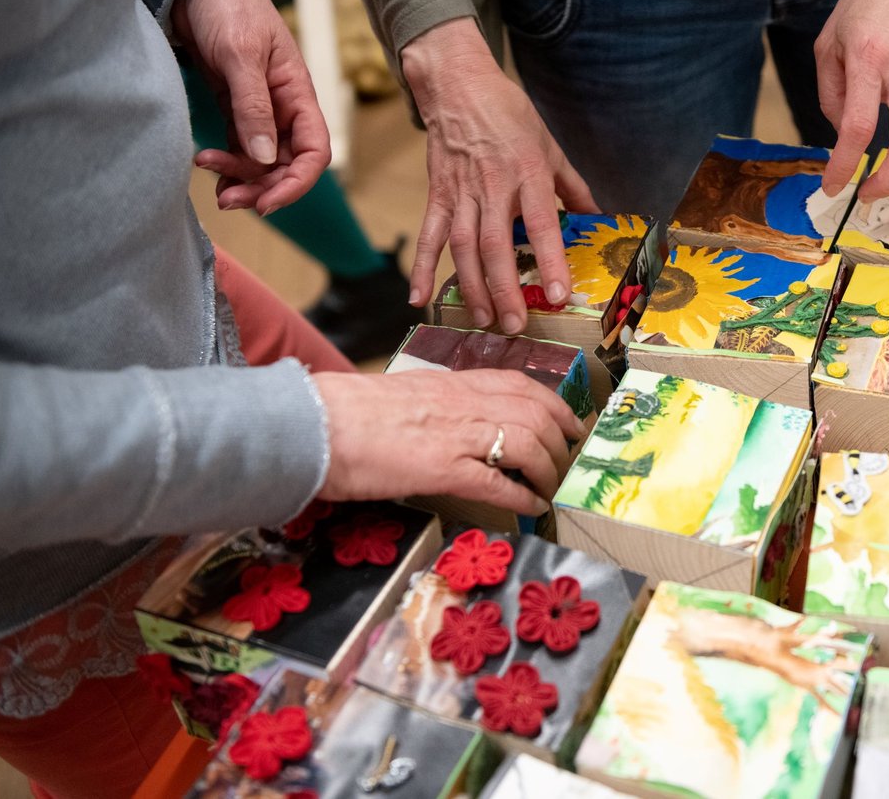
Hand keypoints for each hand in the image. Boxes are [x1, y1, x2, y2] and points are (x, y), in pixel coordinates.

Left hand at [172, 0, 330, 216]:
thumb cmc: (228, 5)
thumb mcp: (241, 53)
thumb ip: (252, 105)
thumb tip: (263, 156)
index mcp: (298, 93)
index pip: (314, 152)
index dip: (296, 182)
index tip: (267, 201)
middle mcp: (283, 107)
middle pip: (285, 164)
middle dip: (261, 186)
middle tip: (228, 199)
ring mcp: (258, 109)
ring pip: (260, 161)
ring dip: (241, 179)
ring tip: (212, 184)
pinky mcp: (234, 107)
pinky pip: (238, 147)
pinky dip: (227, 164)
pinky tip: (208, 167)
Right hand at [313, 369, 586, 514]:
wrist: (316, 424)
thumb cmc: (349, 412)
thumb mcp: (406, 395)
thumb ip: (439, 404)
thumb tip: (459, 424)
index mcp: (453, 383)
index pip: (522, 384)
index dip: (557, 405)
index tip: (572, 422)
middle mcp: (463, 404)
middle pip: (537, 413)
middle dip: (563, 439)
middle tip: (570, 460)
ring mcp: (456, 436)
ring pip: (528, 444)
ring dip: (548, 470)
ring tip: (550, 487)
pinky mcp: (442, 470)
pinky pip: (498, 483)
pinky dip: (523, 496)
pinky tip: (532, 506)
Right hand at [400, 18, 598, 331]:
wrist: (458, 87)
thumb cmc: (509, 116)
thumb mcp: (550, 147)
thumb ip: (573, 187)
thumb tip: (598, 217)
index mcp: (527, 174)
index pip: (541, 224)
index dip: (548, 260)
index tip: (556, 294)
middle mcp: (492, 187)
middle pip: (495, 245)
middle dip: (504, 288)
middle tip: (514, 324)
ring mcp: (460, 193)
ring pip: (463, 247)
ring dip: (471, 287)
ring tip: (483, 320)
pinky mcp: (437, 195)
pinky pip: (428, 236)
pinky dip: (422, 267)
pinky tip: (419, 297)